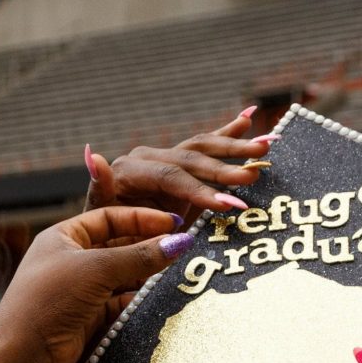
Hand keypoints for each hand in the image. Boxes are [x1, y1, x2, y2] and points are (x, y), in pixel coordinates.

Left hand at [0, 206, 183, 362]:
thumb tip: (179, 242)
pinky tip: (162, 296)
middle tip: (181, 247)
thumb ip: (140, 256)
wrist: (25, 353)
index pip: (109, 217)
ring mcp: (80, 289)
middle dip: (148, 246)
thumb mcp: (97, 270)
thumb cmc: (50, 299)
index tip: (173, 223)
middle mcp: (70, 259)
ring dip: (148, 273)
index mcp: (63, 236)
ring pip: (123, 275)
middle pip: (119, 246)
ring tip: (178, 270)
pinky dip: (140, 298)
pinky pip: (121, 301)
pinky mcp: (89, 315)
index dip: (141, 218)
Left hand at [84, 112, 274, 220]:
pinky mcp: (177, 168)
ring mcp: (164, 161)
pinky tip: (250, 115)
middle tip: (255, 175)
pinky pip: (205, 147)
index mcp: (128, 169)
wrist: (103, 247)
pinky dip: (228, 132)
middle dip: (226, 169)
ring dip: (236, 146)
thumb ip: (101, 189)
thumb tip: (94, 156)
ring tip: (267, 144)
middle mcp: (147, 158)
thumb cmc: (100, 239)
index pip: (172, 176)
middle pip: (192, 159)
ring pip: (204, 148)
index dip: (202, 191)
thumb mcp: (97, 218)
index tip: (230, 206)